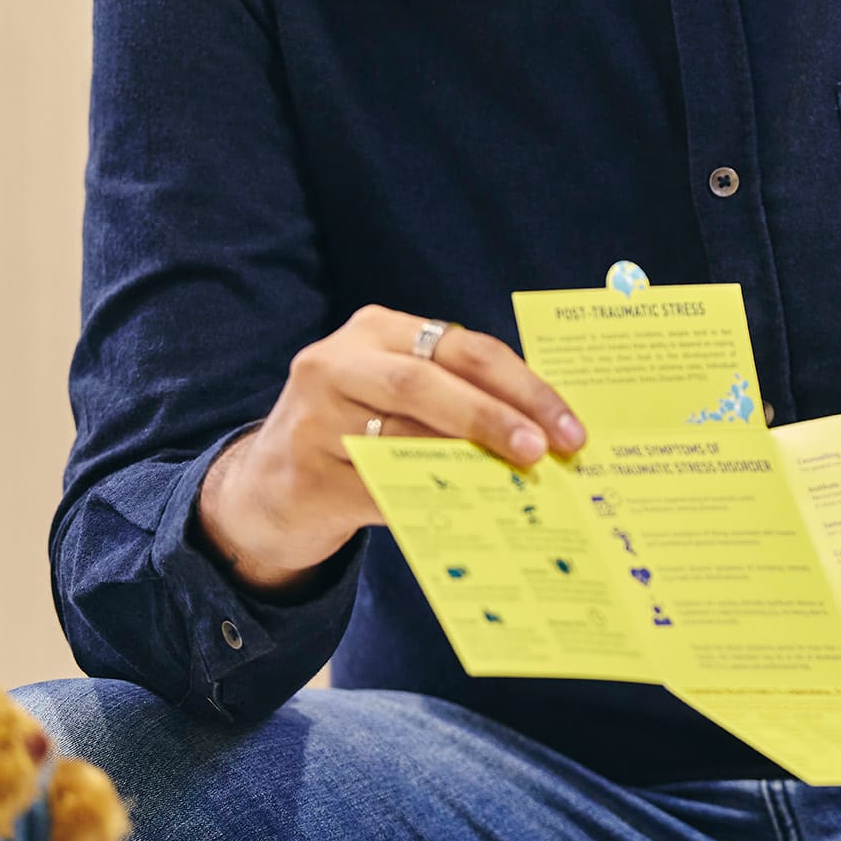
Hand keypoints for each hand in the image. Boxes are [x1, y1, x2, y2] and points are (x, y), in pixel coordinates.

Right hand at [198, 306, 585, 590]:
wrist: (272, 489)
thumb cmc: (360, 434)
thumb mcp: (403, 400)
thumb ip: (457, 402)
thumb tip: (543, 437)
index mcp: (378, 330)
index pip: (464, 348)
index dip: (522, 386)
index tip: (568, 426)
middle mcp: (339, 361)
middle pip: (426, 381)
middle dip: (494, 416)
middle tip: (542, 451)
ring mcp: (314, 415)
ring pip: (403, 434)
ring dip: (466, 460)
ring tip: (516, 482)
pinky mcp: (304, 471)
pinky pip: (379, 484)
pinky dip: (429, 495)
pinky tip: (468, 509)